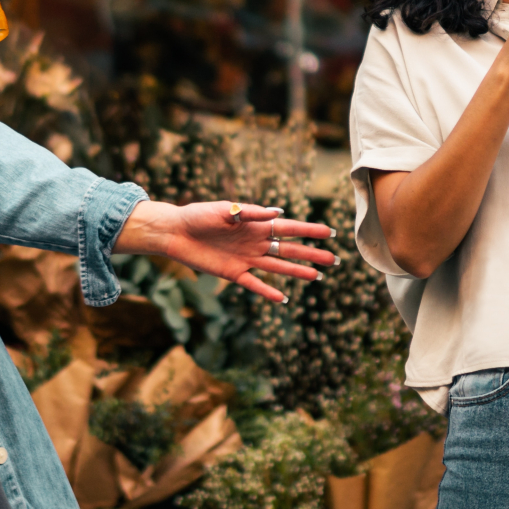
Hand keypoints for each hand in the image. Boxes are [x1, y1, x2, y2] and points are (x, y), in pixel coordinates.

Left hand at [114, 200, 338, 302]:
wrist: (175, 232)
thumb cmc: (199, 215)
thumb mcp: (224, 209)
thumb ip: (250, 213)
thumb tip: (277, 213)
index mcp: (256, 224)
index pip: (288, 228)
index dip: (309, 231)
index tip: (329, 233)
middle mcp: (255, 242)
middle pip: (289, 249)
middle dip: (311, 254)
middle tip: (333, 260)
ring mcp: (246, 259)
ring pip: (277, 267)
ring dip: (297, 271)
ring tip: (317, 277)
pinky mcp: (233, 273)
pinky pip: (255, 284)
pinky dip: (268, 291)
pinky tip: (283, 298)